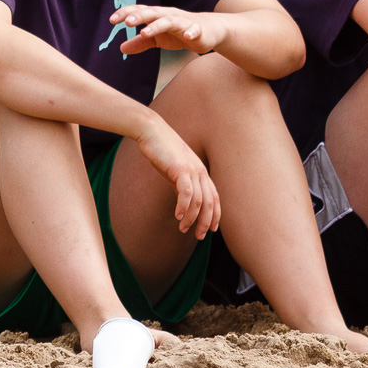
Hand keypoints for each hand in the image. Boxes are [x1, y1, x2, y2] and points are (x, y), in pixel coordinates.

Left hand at [116, 4, 229, 55]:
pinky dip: (191, 32)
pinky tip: (187, 37)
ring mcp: (183, 22)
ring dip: (157, 25)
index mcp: (157, 16)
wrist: (209, 30)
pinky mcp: (198, 30)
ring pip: (169, 21)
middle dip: (140, 16)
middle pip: (152, 13)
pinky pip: (194, 30)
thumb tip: (121, 48)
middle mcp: (169, 15)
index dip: (126, 14)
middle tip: (127, 22)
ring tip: (146, 32)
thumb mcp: (158, 39)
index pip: (139, 11)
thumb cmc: (179, 32)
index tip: (111, 20)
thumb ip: (141, 42)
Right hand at [135, 115, 219, 238]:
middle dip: (205, 221)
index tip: (211, 230)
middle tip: (199, 236)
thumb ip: (182, 184)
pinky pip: (186, 192)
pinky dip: (183, 207)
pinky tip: (177, 216)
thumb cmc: (162, 150)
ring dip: (191, 218)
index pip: (214, 197)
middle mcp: (200, 171)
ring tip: (183, 229)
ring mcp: (191, 169)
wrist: (151, 131)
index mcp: (201, 171)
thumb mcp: (175, 170)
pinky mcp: (180, 168)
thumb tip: (184, 202)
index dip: (215, 214)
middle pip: (209, 202)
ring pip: (198, 201)